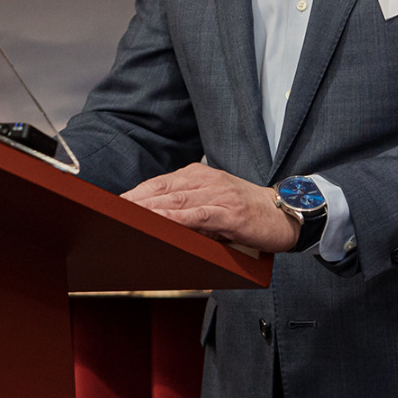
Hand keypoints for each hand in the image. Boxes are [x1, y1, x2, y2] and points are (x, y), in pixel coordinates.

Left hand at [122, 162, 298, 252]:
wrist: (286, 215)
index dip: (136, 193)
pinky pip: (198, 215)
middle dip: (135, 200)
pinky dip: (177, 218)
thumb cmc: (249, 214)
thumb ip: (189, 209)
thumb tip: (159, 223)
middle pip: (162, 189)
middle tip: (110, 211)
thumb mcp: (215, 205)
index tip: (113, 203)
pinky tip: (161, 222)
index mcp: (199, 175)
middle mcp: (206, 180)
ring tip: (128, 216)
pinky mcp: (229, 212)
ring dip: (150, 208)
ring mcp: (218, 194)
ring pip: (176, 199)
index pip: (160, 182)